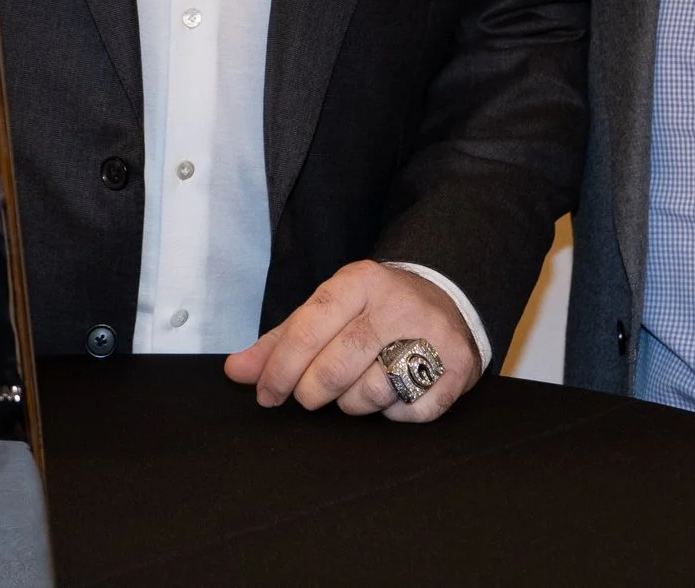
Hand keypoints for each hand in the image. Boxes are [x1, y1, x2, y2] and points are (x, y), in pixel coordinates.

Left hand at [223, 260, 482, 422]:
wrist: (450, 297)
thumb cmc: (375, 310)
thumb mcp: (330, 309)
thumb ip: (283, 340)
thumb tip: (235, 372)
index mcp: (361, 281)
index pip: (308, 327)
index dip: (280, 367)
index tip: (265, 394)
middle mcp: (399, 304)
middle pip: (336, 366)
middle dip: (312, 392)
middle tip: (309, 396)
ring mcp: (434, 335)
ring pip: (371, 394)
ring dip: (352, 404)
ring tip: (354, 389)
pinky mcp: (458, 368)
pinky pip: (410, 413)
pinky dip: (394, 414)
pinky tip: (391, 395)